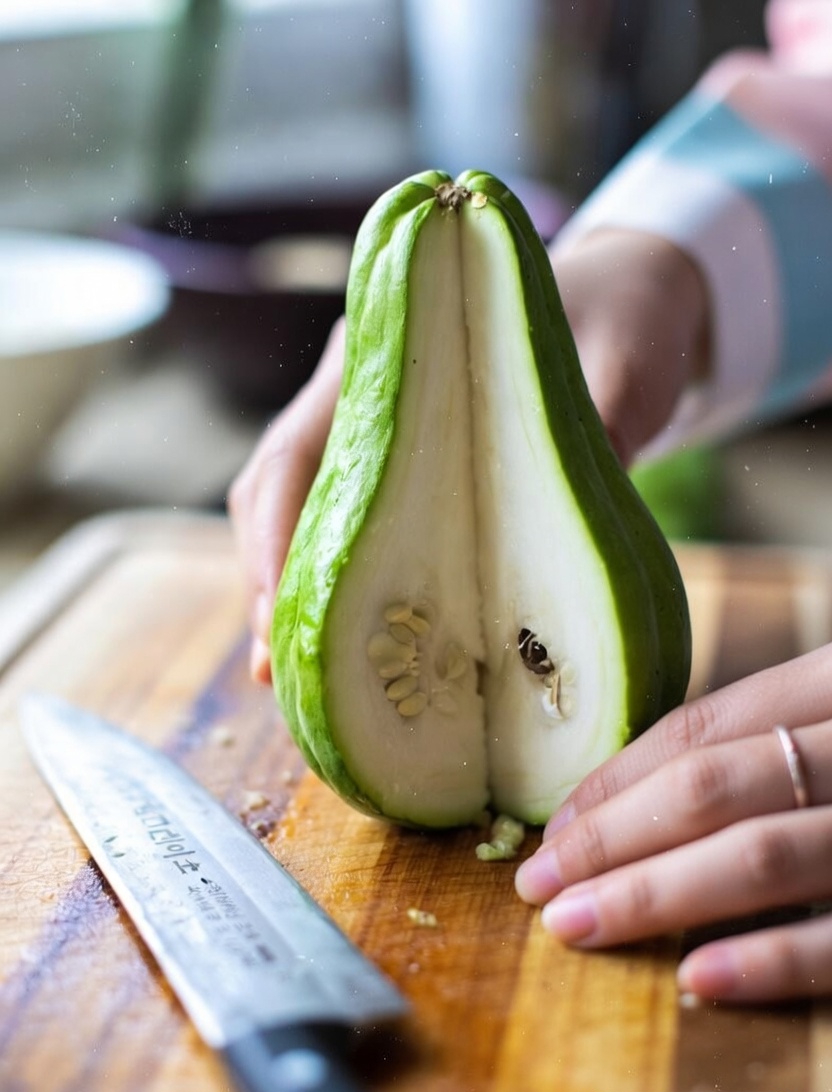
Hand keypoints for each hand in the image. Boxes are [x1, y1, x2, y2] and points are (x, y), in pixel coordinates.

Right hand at [229, 229, 707, 678]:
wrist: (632, 295)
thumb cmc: (625, 313)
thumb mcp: (626, 364)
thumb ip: (601, 436)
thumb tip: (566, 542)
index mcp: (395, 349)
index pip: (297, 448)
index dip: (275, 534)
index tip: (280, 614)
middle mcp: (370, 390)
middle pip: (279, 491)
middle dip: (271, 582)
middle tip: (272, 671)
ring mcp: (382, 429)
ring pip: (304, 514)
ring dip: (297, 593)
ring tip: (295, 680)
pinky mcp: (408, 465)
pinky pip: (353, 527)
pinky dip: (342, 586)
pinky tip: (349, 649)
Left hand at [514, 647, 831, 1002]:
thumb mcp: (826, 731)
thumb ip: (759, 752)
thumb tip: (626, 805)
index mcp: (831, 687)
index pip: (702, 730)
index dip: (613, 782)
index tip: (549, 832)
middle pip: (710, 789)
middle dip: (609, 840)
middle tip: (536, 886)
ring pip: (758, 854)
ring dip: (654, 895)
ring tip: (576, 926)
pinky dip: (766, 960)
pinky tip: (694, 979)